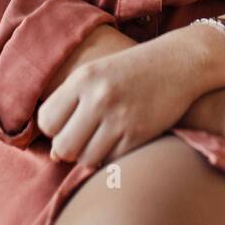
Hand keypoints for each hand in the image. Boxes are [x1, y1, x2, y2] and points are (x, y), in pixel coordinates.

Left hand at [36, 39, 199, 168]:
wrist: (178, 62)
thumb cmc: (131, 70)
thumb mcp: (97, 72)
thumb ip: (70, 106)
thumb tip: (53, 156)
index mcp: (83, 78)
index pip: (46, 121)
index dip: (54, 129)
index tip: (67, 124)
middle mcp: (98, 97)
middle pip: (63, 147)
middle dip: (69, 149)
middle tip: (83, 138)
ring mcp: (120, 117)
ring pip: (86, 160)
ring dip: (91, 155)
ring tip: (103, 138)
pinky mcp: (139, 134)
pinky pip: (111, 161)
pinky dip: (112, 156)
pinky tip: (121, 139)